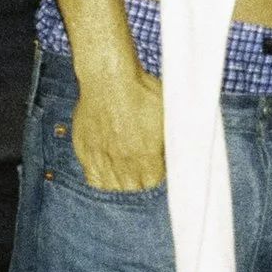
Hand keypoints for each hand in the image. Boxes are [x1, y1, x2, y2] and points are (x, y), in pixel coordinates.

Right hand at [72, 68, 164, 190]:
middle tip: (145, 181)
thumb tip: (186, 150)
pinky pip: (93, 181)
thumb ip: (175, 137)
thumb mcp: (169, 112)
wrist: (108, 78)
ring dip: (121, 189)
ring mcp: (102, 160)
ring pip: (112, 191)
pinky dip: (101, 184)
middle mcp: (124, 165)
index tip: (161, 177)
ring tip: (128, 183)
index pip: (155, 188)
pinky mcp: (86, 153)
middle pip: (133, 193)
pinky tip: (109, 180)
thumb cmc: (140, 89)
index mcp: (147, 157)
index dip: (159, 184)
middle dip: (140, 190)